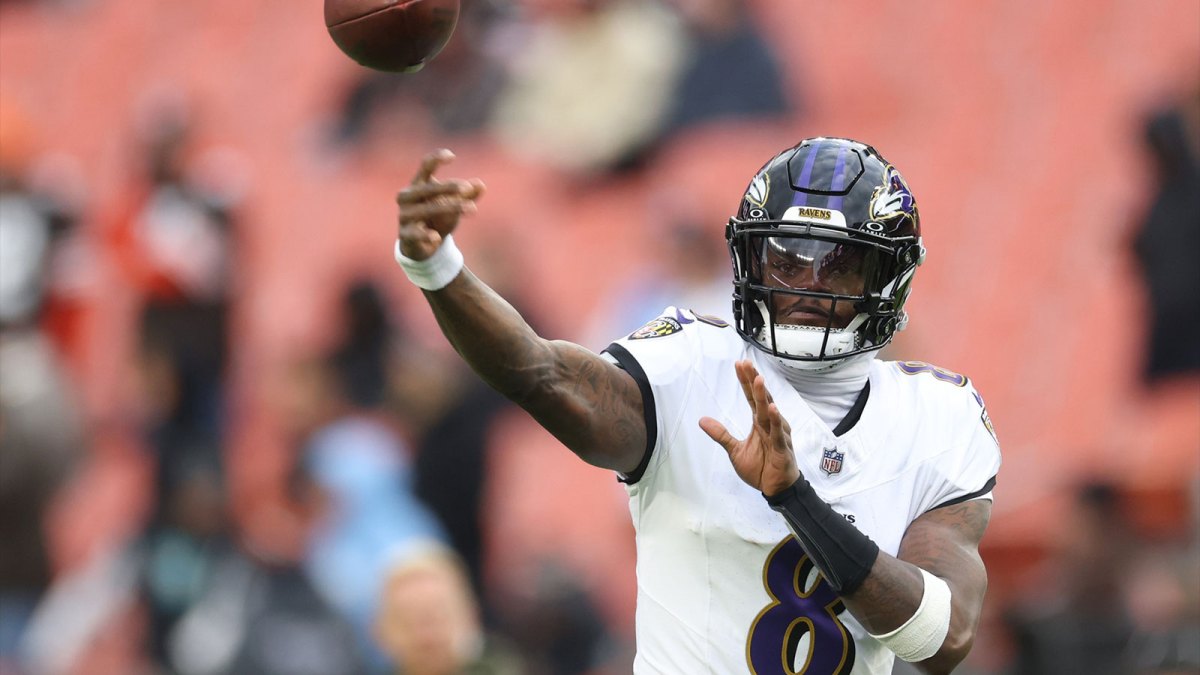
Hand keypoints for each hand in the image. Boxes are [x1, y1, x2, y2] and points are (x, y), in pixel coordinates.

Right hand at [397, 149, 485, 260]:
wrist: (421, 246)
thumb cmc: (437, 218)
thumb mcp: (453, 206)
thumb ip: (467, 195)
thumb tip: (481, 185)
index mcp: (418, 185)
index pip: (425, 167)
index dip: (436, 159)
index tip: (452, 156)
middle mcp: (407, 198)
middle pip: (427, 188)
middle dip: (448, 187)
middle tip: (468, 188)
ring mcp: (404, 216)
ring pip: (425, 210)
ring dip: (449, 209)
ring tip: (471, 209)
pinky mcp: (405, 235)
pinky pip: (415, 234)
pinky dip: (426, 235)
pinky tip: (436, 238)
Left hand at [699, 360, 800, 496]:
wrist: (775, 489)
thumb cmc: (760, 467)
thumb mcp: (735, 450)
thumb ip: (721, 434)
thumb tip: (702, 420)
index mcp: (760, 423)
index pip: (752, 398)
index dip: (746, 382)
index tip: (740, 364)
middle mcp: (770, 425)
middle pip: (761, 399)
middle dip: (754, 381)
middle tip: (746, 364)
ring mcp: (778, 435)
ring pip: (769, 413)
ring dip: (764, 396)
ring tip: (758, 380)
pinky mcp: (782, 449)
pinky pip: (778, 434)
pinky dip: (775, 421)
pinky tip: (772, 409)